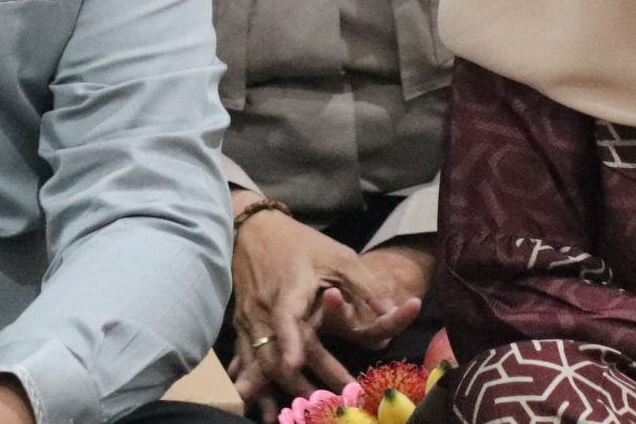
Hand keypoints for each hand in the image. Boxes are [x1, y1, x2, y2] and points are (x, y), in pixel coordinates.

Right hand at [228, 200, 418, 412]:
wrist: (255, 229)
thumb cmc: (301, 243)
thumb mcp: (338, 257)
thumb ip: (365, 285)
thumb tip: (393, 310)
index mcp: (288, 290)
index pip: (287, 318)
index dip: (290, 342)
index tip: (296, 365)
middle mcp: (264, 308)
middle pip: (274, 351)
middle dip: (294, 382)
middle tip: (321, 405)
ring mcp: (249, 318)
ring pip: (257, 359)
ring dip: (270, 389)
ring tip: (288, 414)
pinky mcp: (242, 324)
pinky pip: (244, 357)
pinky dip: (249, 380)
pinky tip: (253, 403)